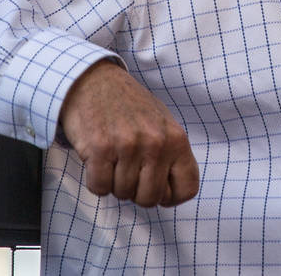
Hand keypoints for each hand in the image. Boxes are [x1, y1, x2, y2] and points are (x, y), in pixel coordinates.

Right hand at [58, 60, 199, 207]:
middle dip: (136, 191)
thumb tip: (172, 195)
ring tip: (113, 156)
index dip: (170, 196)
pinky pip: (100, 188)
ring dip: (114, 182)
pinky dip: (96, 180)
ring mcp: (128, 146)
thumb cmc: (129, 106)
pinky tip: (97, 159)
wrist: (93, 80)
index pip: (187, 188)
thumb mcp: (162, 124)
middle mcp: (155, 143)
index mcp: (176, 138)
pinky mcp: (100, 149)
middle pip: (150, 199)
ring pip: (123, 194)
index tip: (158, 187)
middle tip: (128, 169)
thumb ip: (171, 156)